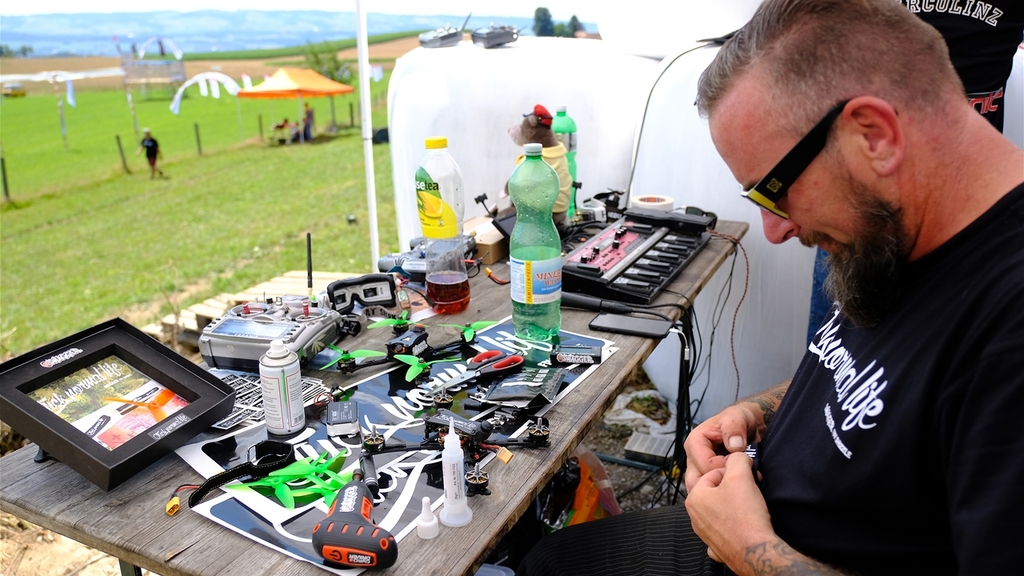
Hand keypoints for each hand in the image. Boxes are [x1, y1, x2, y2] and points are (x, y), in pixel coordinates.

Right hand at [683, 403, 757, 492]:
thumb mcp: (738, 416)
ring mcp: (700, 470)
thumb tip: (733, 446)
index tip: (740, 465)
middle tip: (741, 477)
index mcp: (695, 442)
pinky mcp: (709, 478)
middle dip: (721, 482)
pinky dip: (726, 491)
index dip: (723, 468)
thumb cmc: (740, 419)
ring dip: (723, 489)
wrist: (750, 426)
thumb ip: (734, 427)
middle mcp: (693, 457)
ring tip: (742, 481)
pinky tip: (740, 485)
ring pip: (704, 490)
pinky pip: (713, 492)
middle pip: (698, 481)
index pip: (704, 465)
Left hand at [686, 452, 773, 570]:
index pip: (713, 472)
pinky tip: (745, 522)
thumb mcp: (740, 476)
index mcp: (694, 498)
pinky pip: (726, 527)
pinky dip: (735, 523)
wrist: (757, 552)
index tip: (747, 475)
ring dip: (736, 503)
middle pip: (716, 490)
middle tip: (750, 488)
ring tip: (750, 505)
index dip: (733, 471)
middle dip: (735, 486)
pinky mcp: (719, 545)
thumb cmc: (745, 519)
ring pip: (721, 508)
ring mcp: (706, 532)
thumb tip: (738, 457)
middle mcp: (696, 516)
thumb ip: (737, 459)